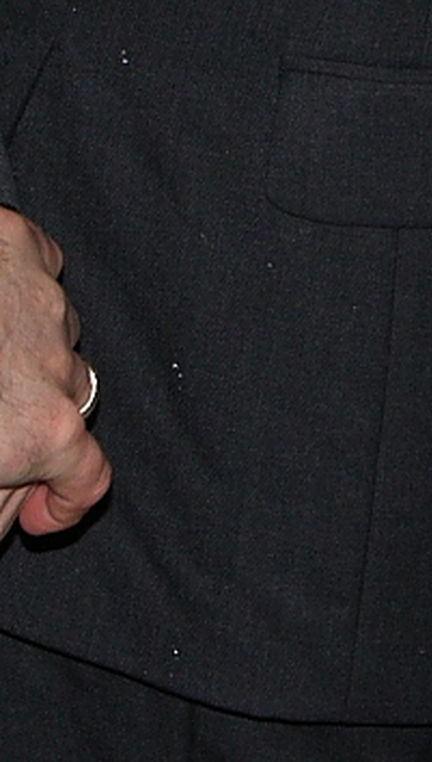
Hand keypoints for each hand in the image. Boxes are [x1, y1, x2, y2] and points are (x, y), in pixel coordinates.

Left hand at [0, 201, 101, 541]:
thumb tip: (12, 513)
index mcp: (42, 430)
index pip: (89, 476)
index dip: (67, 503)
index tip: (42, 515)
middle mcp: (55, 367)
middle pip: (66, 403)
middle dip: (32, 420)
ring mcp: (41, 302)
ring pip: (53, 334)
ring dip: (24, 351)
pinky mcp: (18, 246)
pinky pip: (41, 267)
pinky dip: (21, 284)